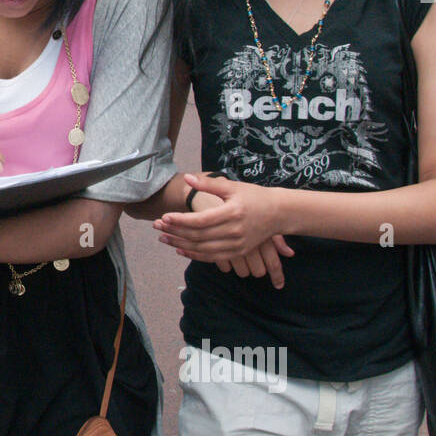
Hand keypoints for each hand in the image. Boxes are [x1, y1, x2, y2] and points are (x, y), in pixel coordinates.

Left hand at [153, 173, 283, 262]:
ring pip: (202, 248)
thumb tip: (187, 178)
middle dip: (174, 232)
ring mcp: (236, 245)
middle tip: (157, 226)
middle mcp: (233, 232)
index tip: (164, 217)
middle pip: (197, 236)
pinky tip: (180, 250)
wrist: (279, 213)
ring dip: (180, 245)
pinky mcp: (237, 252)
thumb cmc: (255, 197)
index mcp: (232, 213)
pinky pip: (212, 257)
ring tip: (163, 238)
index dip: (180, 220)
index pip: (200, 221)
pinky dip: (194, 255)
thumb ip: (209, 184)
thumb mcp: (233, 187)